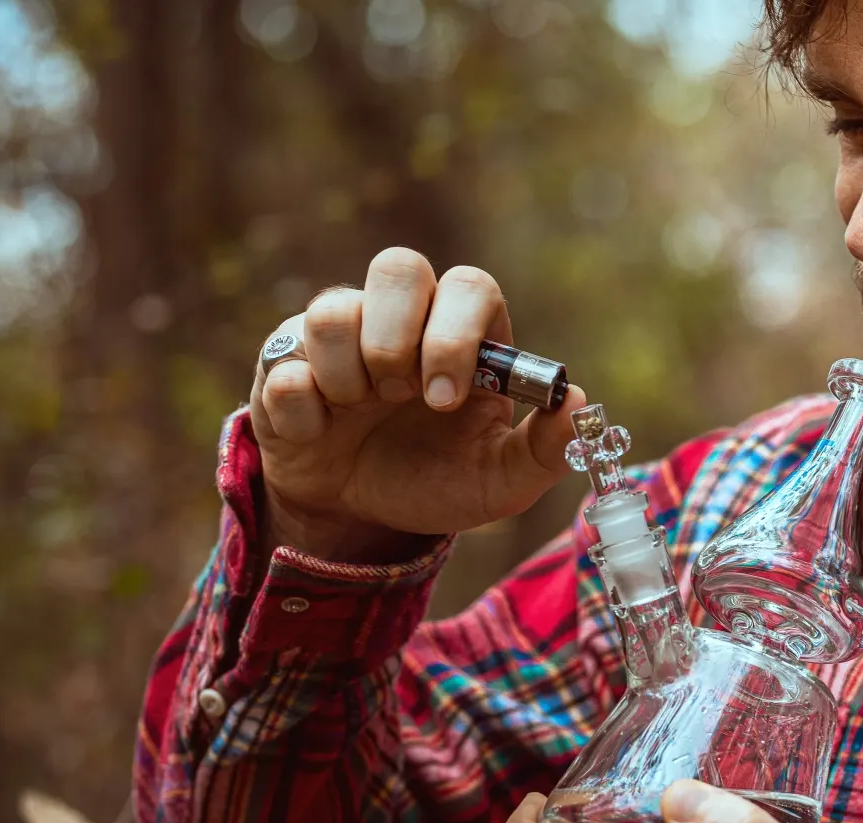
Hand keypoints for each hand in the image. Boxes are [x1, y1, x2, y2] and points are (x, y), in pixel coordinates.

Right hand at [249, 247, 586, 560]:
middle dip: (398, 337)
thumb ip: (545, 450)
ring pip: (331, 309)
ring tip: (358, 413)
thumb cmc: (434, 480)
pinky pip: (282, 366)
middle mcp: (401, 318)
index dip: (456, 334)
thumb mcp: (498, 481)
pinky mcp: (283, 362)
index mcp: (462, 333)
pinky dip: (303, 411)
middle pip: (398, 265)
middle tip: (399, 396)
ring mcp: (340, 335)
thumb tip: (580, 403)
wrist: (359, 516)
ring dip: (347, 375)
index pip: (469, 287)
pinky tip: (320, 433)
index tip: (445, 398)